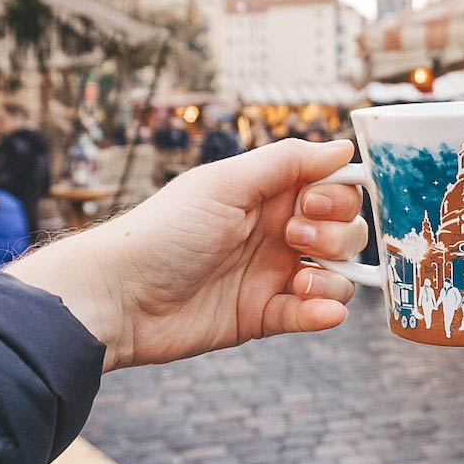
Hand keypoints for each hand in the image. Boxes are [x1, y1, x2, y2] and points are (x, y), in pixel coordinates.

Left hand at [7, 139, 367, 371]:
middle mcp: (277, 232)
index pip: (333, 189)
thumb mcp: (225, 183)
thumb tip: (345, 148)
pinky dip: (326, 312)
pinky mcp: (264, 316)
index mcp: (269, 194)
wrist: (118, 297)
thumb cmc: (163, 231)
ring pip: (337, 274)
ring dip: (334, 275)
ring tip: (301, 280)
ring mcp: (272, 275)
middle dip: (335, 235)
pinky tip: (321, 311)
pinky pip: (312, 315)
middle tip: (295, 238)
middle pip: (344, 231)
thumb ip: (288, 162)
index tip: (312, 202)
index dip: (337, 196)